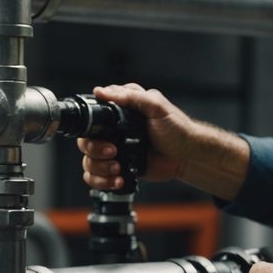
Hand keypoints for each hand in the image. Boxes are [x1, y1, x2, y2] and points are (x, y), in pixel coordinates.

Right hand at [78, 83, 192, 189]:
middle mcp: (113, 131)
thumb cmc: (176, 129)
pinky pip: (96, 177)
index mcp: (120, 112)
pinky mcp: (118, 167)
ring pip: (88, 161)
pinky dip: (102, 181)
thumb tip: (101, 92)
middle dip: (95, 149)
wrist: (186, 156)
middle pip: (85, 141)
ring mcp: (114, 150)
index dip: (91, 127)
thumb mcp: (156, 106)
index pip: (92, 117)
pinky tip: (118, 179)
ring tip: (118, 168)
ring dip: (99, 167)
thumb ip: (130, 97)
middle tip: (113, 151)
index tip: (103, 134)